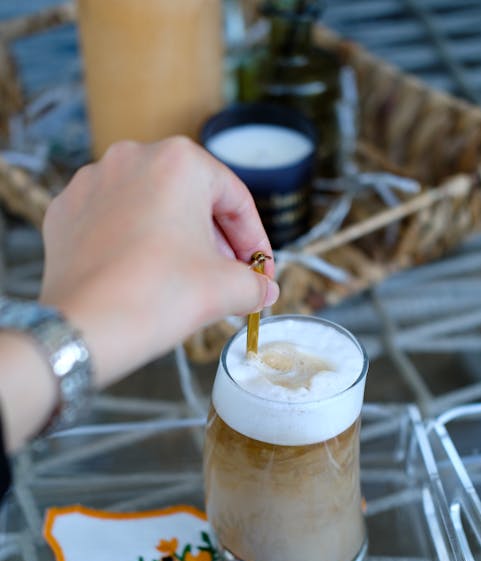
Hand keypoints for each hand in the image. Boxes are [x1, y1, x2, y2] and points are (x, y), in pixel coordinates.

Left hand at [41, 136, 278, 387]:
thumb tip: (262, 291)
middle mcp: (131, 158)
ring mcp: (91, 183)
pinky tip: (144, 274)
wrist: (88, 328)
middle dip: (215, 240)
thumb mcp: (227, 288)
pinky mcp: (66, 211)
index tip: (260, 269)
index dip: (255, 240)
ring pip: (150, 207)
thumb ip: (255, 284)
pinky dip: (133, 242)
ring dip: (174, 238)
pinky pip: (113, 220)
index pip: (235, 199)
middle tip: (228, 276)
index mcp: (178, 161)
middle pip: (192, 199)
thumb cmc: (156, 296)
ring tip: (187, 278)